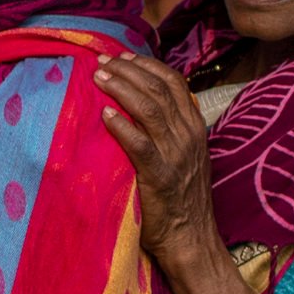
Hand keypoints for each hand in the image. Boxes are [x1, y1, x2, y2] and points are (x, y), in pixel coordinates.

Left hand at [93, 56, 220, 275]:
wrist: (190, 237)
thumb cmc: (178, 198)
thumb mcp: (181, 157)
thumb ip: (167, 132)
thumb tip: (139, 107)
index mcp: (194, 127)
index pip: (173, 83)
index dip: (146, 66)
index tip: (121, 56)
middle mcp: (188, 135)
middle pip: (159, 90)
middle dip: (128, 71)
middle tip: (101, 61)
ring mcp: (176, 155)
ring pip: (151, 109)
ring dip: (122, 89)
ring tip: (98, 78)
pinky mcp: (161, 176)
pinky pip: (141, 144)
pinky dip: (123, 126)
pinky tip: (105, 115)